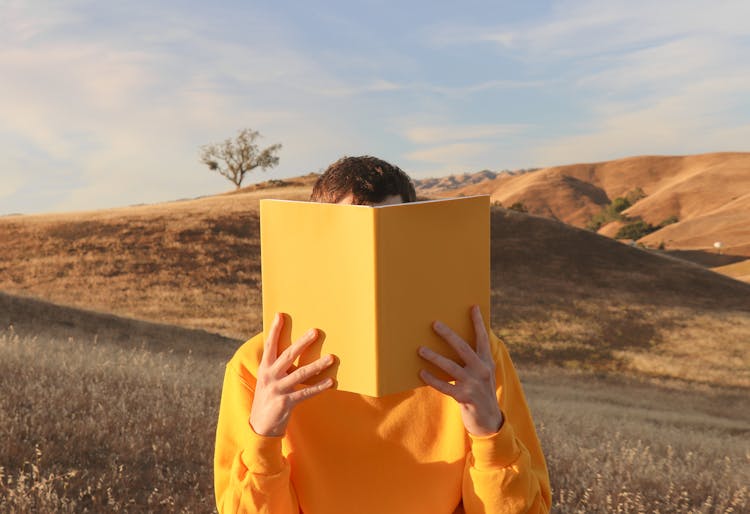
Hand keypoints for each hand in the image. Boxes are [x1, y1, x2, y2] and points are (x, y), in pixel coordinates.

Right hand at [249, 312, 334, 436]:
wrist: (260, 425)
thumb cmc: (268, 396)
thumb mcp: (268, 378)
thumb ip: (277, 364)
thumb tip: (294, 347)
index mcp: (265, 367)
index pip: (270, 345)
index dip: (275, 330)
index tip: (280, 315)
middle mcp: (270, 376)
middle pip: (288, 355)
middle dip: (302, 343)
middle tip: (315, 331)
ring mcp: (278, 389)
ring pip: (301, 374)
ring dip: (318, 365)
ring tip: (332, 357)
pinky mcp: (286, 402)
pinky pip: (305, 393)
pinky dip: (319, 387)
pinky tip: (331, 382)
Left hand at [418, 305, 503, 436]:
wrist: (489, 421)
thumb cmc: (481, 392)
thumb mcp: (483, 374)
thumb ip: (474, 359)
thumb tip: (456, 343)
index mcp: (486, 362)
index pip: (482, 338)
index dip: (478, 322)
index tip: (473, 307)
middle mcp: (481, 370)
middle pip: (463, 347)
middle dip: (448, 335)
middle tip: (434, 324)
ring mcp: (473, 384)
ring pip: (450, 366)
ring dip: (434, 357)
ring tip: (420, 349)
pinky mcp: (464, 397)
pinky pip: (444, 386)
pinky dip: (432, 379)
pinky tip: (421, 373)